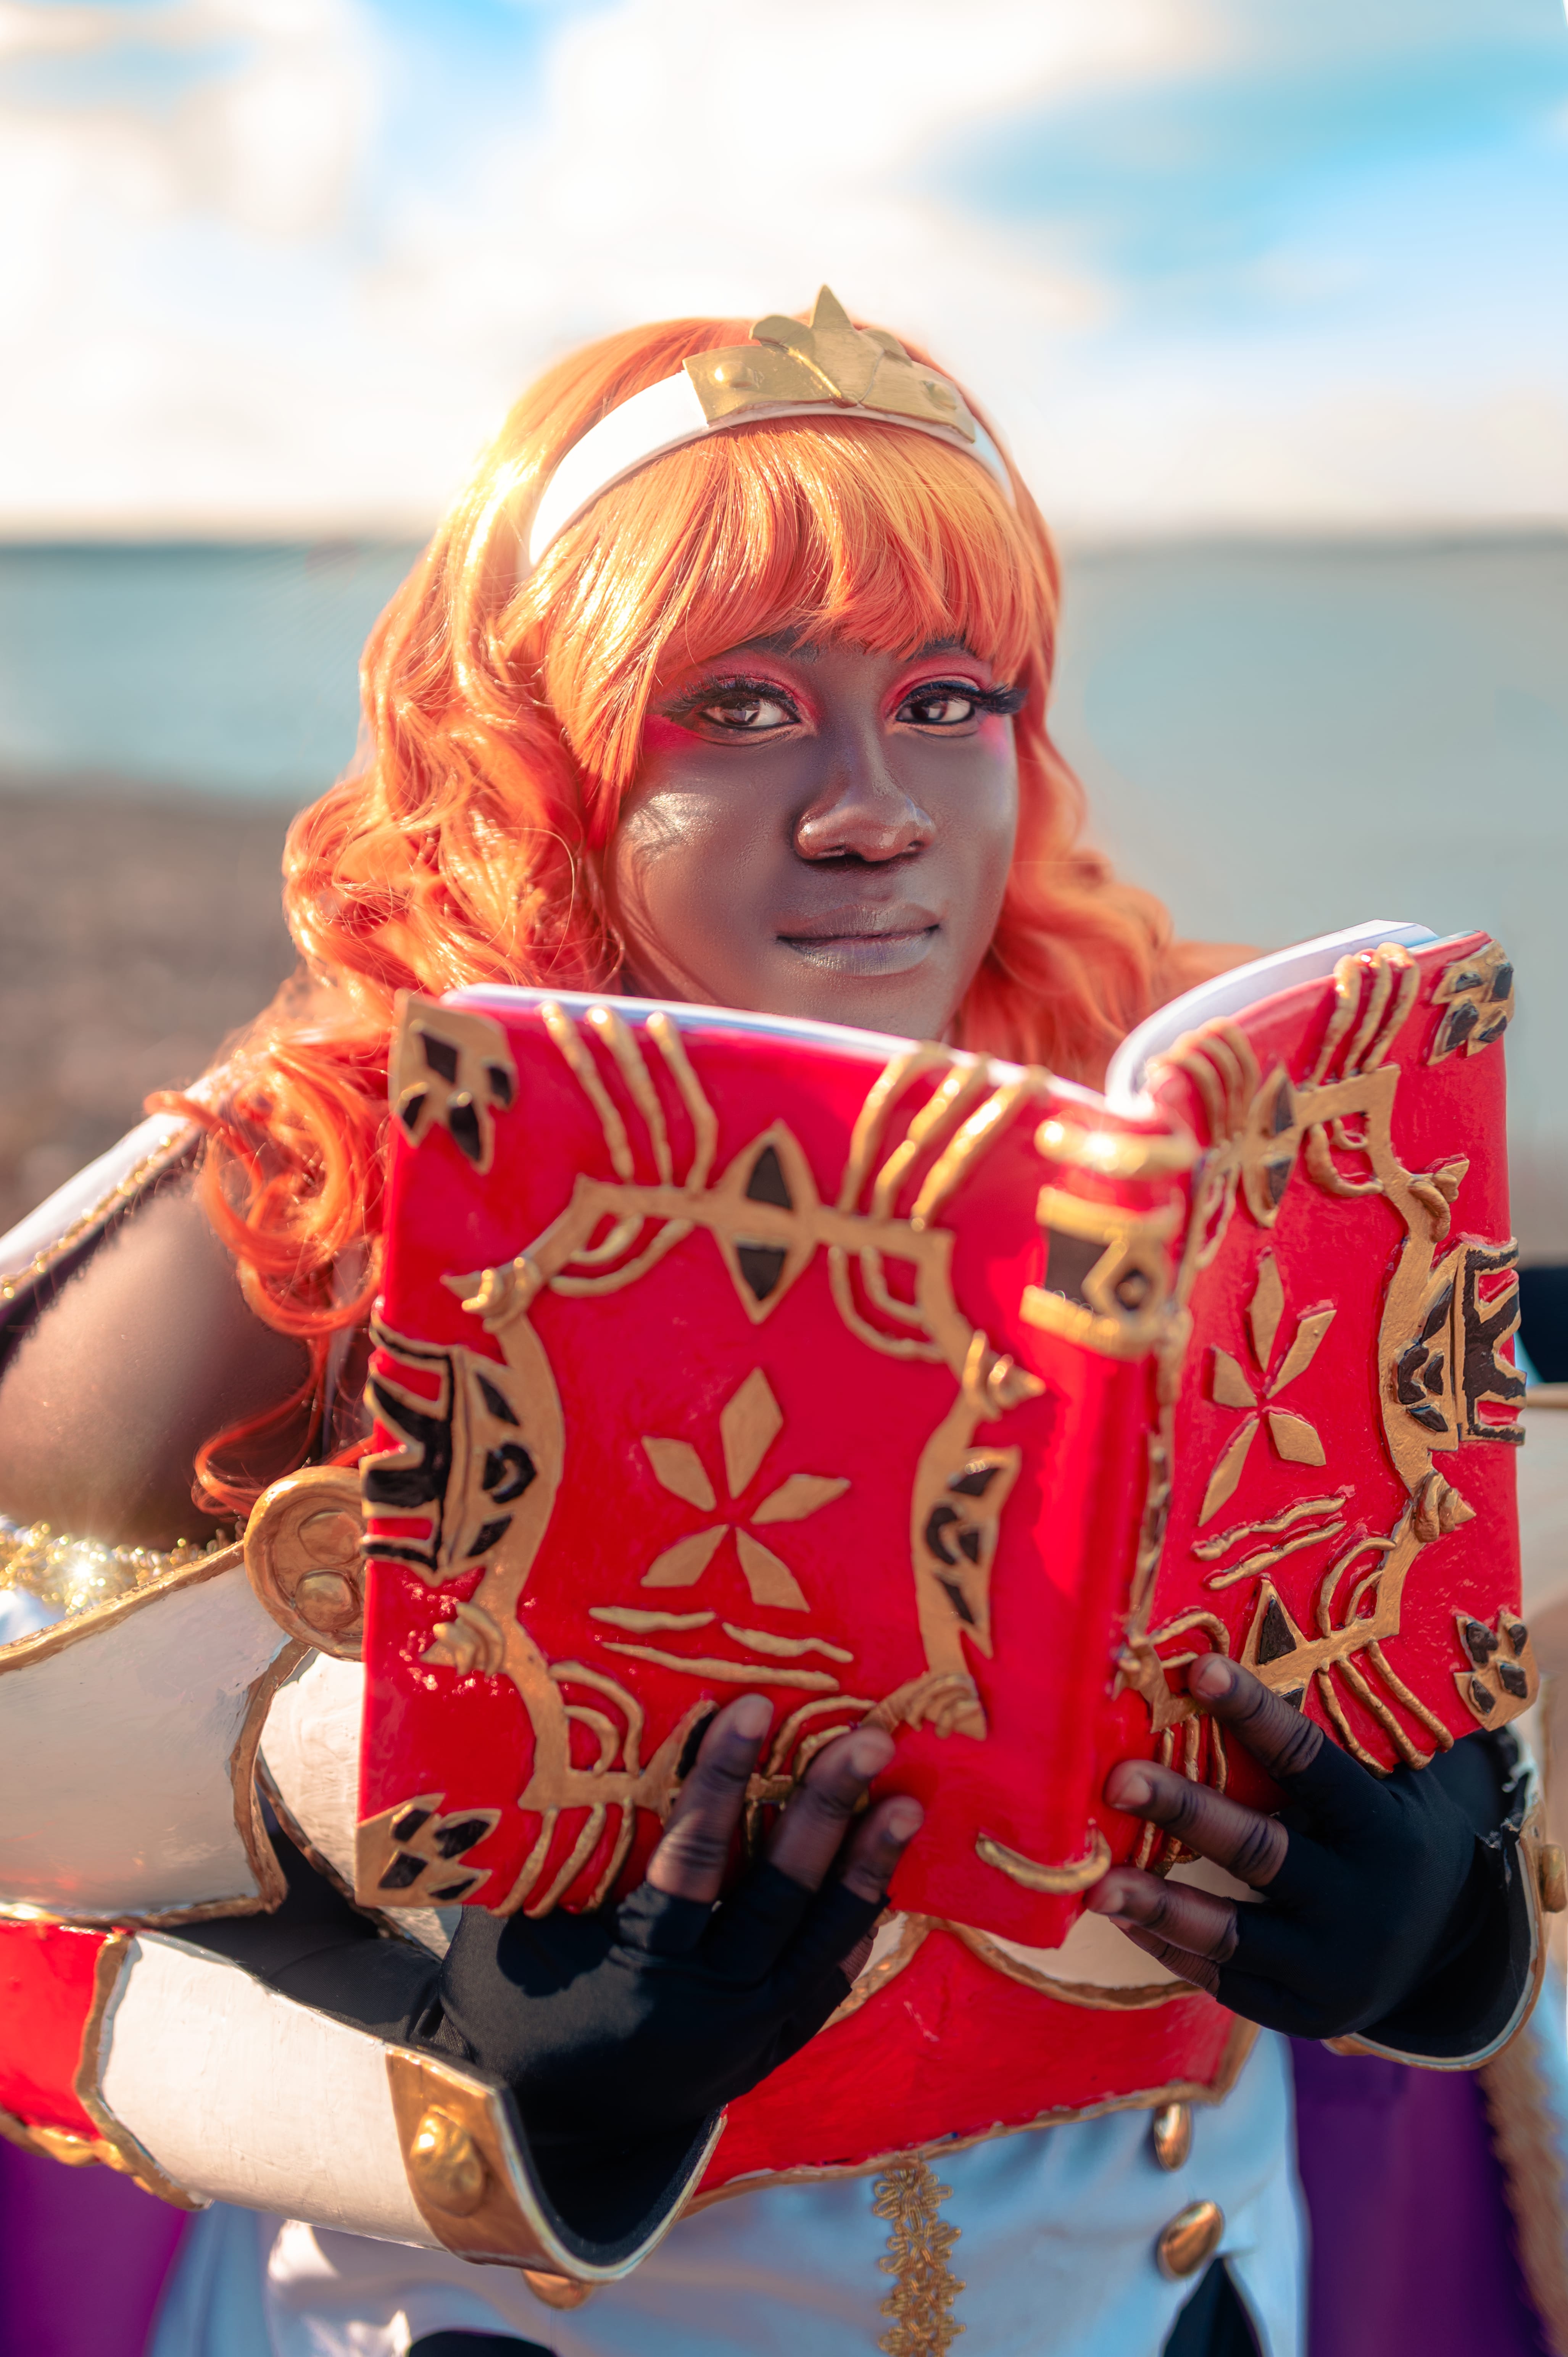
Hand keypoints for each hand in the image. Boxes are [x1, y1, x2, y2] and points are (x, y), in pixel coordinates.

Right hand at [434, 1694, 921, 2150]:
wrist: (528, 2133)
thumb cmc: (508, 2007)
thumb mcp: (524, 1928)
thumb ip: (570, 1852)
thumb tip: (593, 1742)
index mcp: (638, 1972)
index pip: (692, 1862)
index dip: (724, 1780)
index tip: (755, 1708)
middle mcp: (706, 2009)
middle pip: (780, 1897)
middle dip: (826, 1812)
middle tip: (869, 1741)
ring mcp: (747, 2039)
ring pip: (822, 1945)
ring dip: (866, 1869)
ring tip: (907, 1803)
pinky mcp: (766, 2055)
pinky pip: (825, 1988)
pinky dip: (853, 1933)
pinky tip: (882, 1879)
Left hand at [1084, 1655, 1484, 2040]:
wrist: (1450, 1950)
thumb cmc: (1388, 1837)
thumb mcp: (1382, 1792)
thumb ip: (1315, 1756)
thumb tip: (1213, 1678)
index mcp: (1382, 1828)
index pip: (1311, 1762)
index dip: (1256, 1715)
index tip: (1200, 1671)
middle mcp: (1362, 1900)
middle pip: (1260, 1850)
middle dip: (1184, 1812)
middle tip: (1117, 1780)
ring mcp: (1335, 1966)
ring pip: (1231, 1933)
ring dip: (1157, 1904)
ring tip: (1094, 1883)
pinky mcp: (1305, 2013)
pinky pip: (1224, 1979)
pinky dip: (1169, 1947)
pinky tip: (1121, 1917)